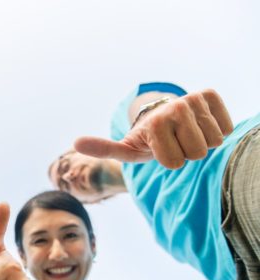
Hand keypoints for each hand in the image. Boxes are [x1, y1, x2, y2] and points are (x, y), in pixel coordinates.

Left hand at [74, 89, 233, 168]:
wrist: (163, 116)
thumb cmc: (146, 140)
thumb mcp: (125, 148)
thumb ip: (104, 148)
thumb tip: (75, 142)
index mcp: (153, 123)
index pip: (174, 163)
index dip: (168, 162)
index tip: (160, 150)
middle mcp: (174, 107)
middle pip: (196, 153)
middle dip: (186, 153)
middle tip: (174, 143)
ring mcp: (192, 99)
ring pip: (213, 141)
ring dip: (202, 142)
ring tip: (185, 134)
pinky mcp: (209, 95)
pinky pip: (225, 128)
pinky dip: (216, 131)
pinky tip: (199, 125)